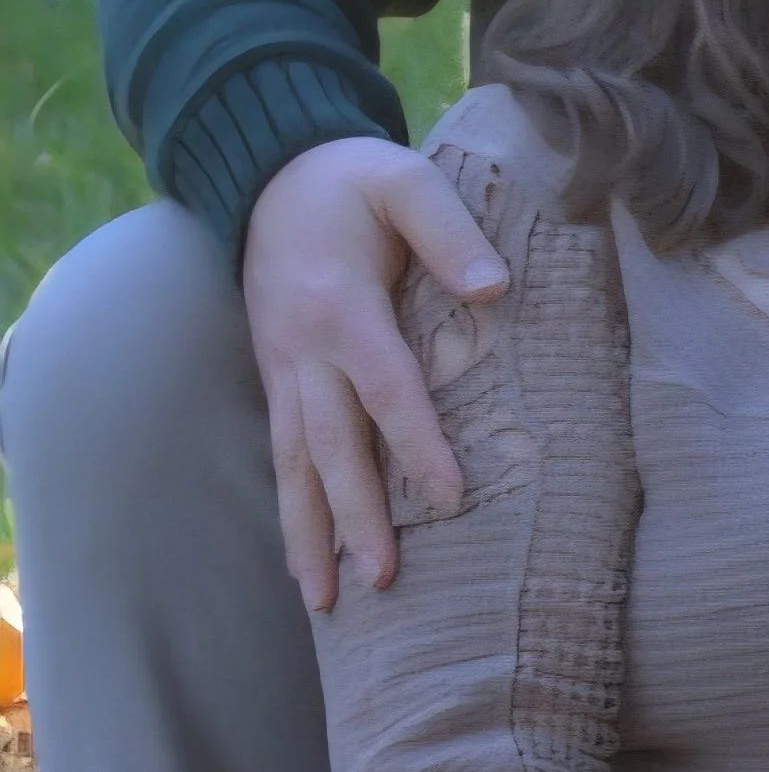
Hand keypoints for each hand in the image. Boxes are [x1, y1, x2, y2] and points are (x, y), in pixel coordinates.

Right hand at [243, 137, 507, 611]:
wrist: (268, 170)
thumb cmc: (351, 179)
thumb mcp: (404, 179)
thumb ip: (449, 231)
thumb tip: (497, 289)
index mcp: (342, 305)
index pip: (386, 388)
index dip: (417, 444)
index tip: (450, 498)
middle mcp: (303, 348)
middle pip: (331, 445)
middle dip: (356, 517)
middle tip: (383, 582)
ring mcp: (281, 366)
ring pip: (292, 463)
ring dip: (309, 534)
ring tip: (325, 601)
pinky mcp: (275, 375)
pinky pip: (281, 452)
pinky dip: (290, 508)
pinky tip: (303, 557)